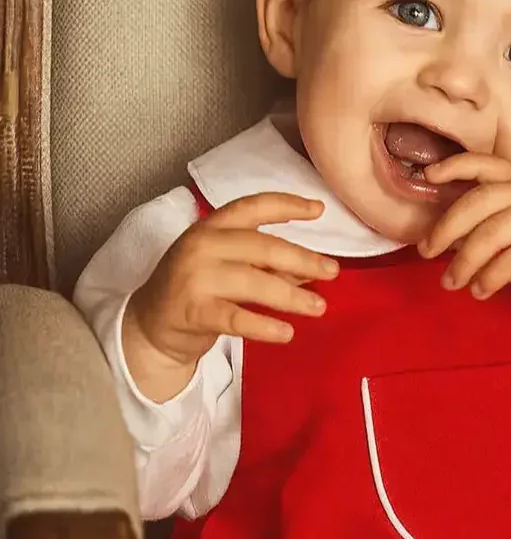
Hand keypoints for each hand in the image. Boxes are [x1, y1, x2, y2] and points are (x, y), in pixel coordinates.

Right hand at [123, 193, 338, 399]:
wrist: (149, 325)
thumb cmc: (194, 290)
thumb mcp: (228, 268)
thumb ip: (267, 266)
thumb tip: (313, 268)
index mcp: (211, 227)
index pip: (252, 207)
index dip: (287, 206)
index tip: (319, 210)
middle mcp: (203, 245)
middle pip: (263, 247)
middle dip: (303, 260)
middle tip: (333, 272)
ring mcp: (196, 277)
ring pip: (255, 283)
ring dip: (292, 297)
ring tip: (319, 307)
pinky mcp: (194, 310)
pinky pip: (237, 318)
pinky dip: (265, 326)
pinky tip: (287, 332)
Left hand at [420, 154, 510, 363]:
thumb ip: (492, 215)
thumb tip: (444, 231)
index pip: (484, 163)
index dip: (454, 166)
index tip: (428, 176)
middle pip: (476, 203)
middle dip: (445, 229)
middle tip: (426, 252)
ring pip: (489, 236)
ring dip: (464, 263)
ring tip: (450, 283)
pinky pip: (510, 262)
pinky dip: (489, 279)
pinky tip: (480, 291)